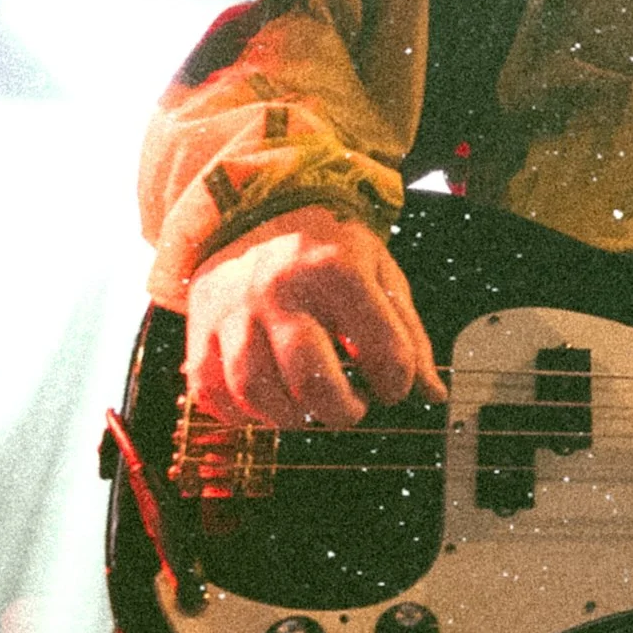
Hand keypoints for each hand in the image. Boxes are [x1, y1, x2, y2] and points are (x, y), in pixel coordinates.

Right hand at [184, 205, 443, 428]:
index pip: (381, 349)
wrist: (251, 215)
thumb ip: (407, 333)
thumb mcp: (378, 272)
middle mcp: (279, 290)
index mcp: (335, 270)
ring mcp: (233, 313)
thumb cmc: (324, 251)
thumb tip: (432, 393)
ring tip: (310, 409)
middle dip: (342, 410)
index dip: (397, 382)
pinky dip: (244, 414)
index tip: (393, 385)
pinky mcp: (200, 334)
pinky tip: (270, 404)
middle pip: (311, 377)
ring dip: (292, 417)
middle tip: (352, 408)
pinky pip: (215, 394)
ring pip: (256, 390)